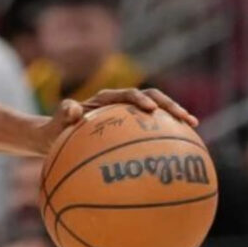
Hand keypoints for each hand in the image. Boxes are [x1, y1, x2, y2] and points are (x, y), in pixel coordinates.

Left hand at [37, 88, 198, 151]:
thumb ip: (63, 114)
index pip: (127, 94)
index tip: (151, 110)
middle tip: (185, 117)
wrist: (55, 139)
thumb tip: (73, 110)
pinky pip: (152, 131)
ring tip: (193, 127)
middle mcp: (119, 105)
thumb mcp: (54, 124)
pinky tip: (182, 152)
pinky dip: (166, 136)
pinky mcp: (131, 130)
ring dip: (174, 116)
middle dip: (169, 105)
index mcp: (104, 100)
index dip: (140, 99)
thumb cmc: (55, 131)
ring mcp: (127, 117)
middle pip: (150, 98)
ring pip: (156, 113)